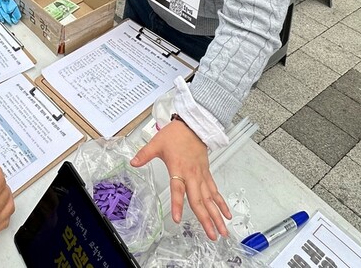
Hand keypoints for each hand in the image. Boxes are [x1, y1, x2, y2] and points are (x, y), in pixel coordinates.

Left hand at [131, 120, 230, 239]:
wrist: (193, 125)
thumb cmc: (175, 135)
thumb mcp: (156, 143)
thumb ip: (144, 154)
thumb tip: (133, 162)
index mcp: (179, 169)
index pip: (177, 190)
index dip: (177, 204)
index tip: (177, 219)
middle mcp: (192, 175)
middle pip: (199, 200)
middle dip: (206, 219)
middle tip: (212, 235)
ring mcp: (202, 176)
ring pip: (210, 199)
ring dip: (217, 216)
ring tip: (223, 231)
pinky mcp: (207, 174)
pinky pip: (215, 191)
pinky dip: (221, 203)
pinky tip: (226, 215)